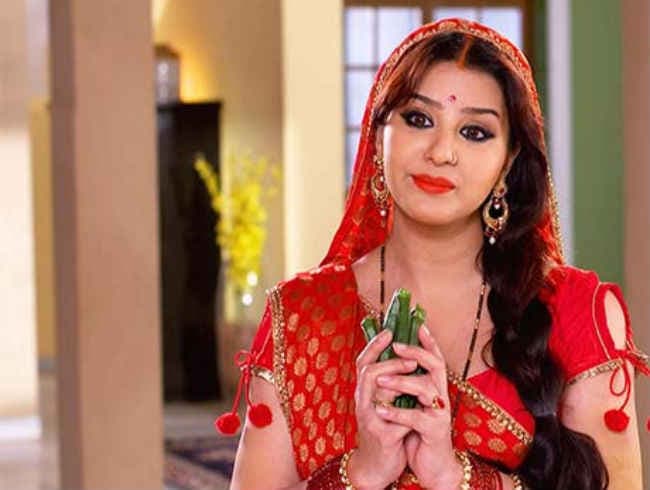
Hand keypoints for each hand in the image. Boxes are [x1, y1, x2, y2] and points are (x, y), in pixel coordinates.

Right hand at [353, 328, 413, 488]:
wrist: (375, 467)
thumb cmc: (383, 430)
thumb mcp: (382, 403)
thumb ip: (387, 383)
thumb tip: (402, 355)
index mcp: (364, 393)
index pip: (363, 362)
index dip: (374, 344)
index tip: (389, 330)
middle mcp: (362, 403)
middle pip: (368, 372)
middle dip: (391, 361)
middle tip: (410, 358)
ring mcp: (370, 421)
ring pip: (378, 394)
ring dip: (398, 381)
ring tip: (414, 373)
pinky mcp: (383, 439)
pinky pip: (397, 422)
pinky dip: (409, 415)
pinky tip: (418, 412)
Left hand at [374, 325, 461, 488]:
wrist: (432, 466)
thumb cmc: (419, 432)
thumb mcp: (412, 404)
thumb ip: (406, 385)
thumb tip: (391, 359)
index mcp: (434, 387)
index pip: (434, 358)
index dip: (428, 340)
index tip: (418, 322)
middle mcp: (441, 396)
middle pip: (436, 365)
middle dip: (416, 352)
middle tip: (396, 346)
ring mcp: (440, 413)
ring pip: (426, 389)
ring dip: (401, 382)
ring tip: (379, 381)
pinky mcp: (435, 431)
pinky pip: (416, 418)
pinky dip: (397, 413)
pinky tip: (381, 410)